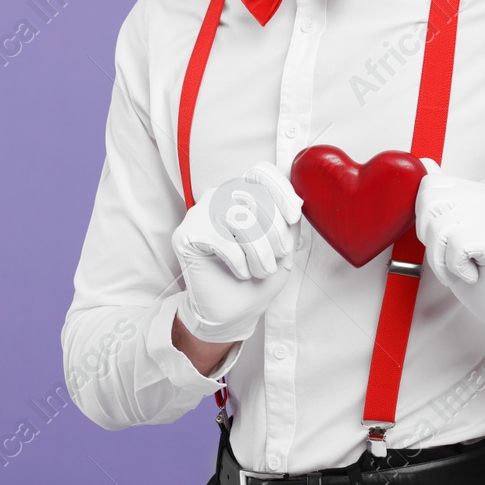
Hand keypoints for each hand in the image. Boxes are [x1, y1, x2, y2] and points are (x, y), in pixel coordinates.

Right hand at [172, 163, 304, 343]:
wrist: (230, 312)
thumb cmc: (255, 278)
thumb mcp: (282, 247)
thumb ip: (288, 220)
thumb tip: (297, 197)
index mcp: (241, 194)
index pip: (261, 173)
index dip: (280, 191)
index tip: (293, 217)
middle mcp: (218, 197)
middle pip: (255, 197)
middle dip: (274, 233)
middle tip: (274, 261)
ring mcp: (200, 213)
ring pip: (241, 219)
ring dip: (259, 252)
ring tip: (260, 271)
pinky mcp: (186, 234)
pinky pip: (223, 240)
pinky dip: (239, 261)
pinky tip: (240, 272)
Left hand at [414, 158, 484, 342]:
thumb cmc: (482, 271)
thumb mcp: (454, 230)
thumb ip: (441, 198)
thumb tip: (424, 162)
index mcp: (477, 192)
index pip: (428, 185)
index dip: (424, 217)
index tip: (443, 239)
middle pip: (428, 203)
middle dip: (430, 239)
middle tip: (452, 256)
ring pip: (438, 228)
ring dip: (442, 259)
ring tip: (462, 266)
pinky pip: (454, 247)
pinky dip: (456, 268)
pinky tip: (474, 272)